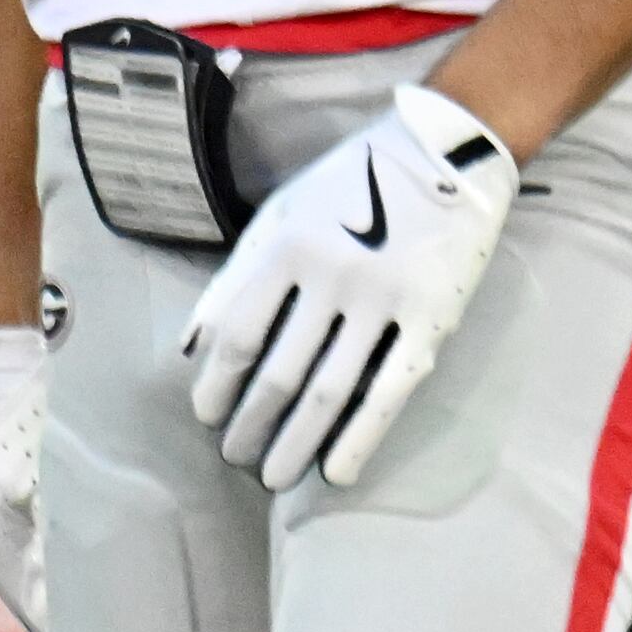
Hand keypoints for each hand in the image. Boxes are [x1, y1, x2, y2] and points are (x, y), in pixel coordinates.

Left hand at [183, 83, 517, 491]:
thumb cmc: (346, 187)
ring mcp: (384, 301)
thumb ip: (234, 277)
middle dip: (251, 423)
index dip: (217, 383)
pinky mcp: (430, 322)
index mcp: (286, 245)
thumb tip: (190, 343)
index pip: (238, 333)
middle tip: (235, 457)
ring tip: (275, 474)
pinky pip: (390, 392)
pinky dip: (361, 438)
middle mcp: (331, 276)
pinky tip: (337, 471)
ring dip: (297, 441)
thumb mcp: (278, 215)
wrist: (441, 157)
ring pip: (330, 390)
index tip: (206, 417)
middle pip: (279, 370)